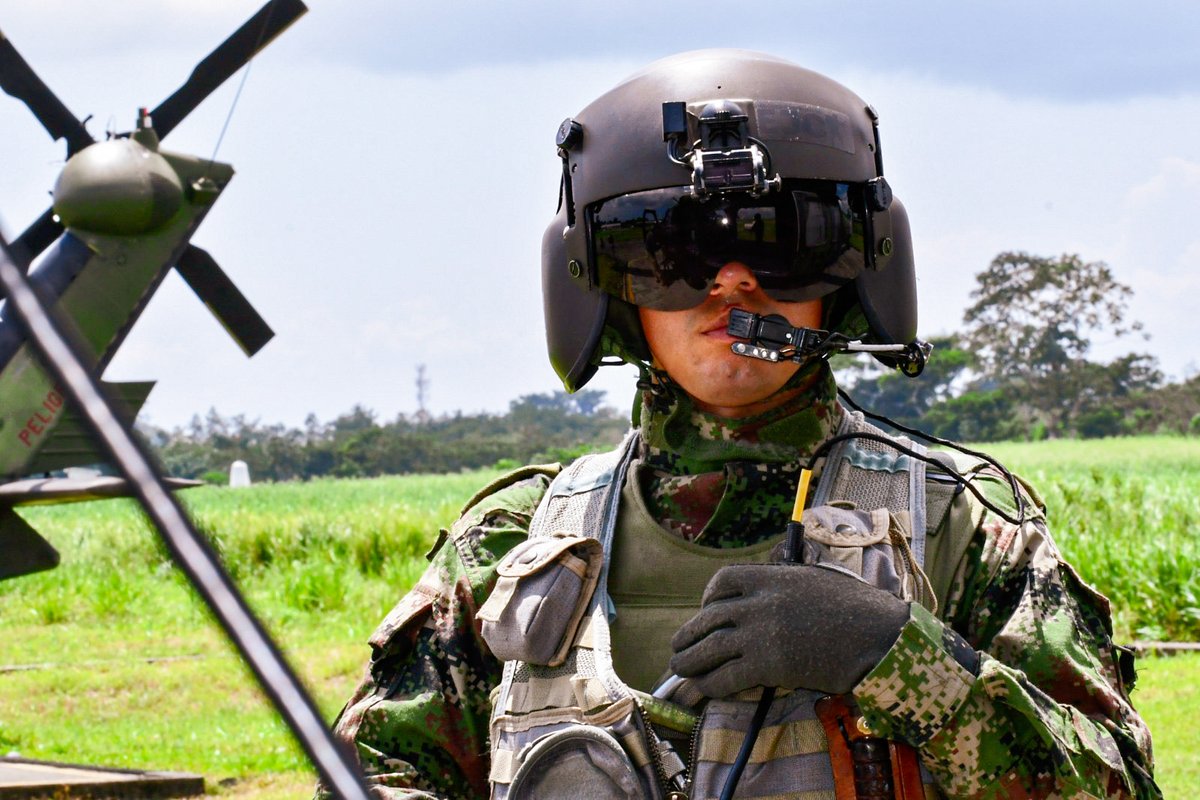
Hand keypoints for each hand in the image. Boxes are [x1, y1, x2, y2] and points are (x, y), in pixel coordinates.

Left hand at [669, 564, 909, 696]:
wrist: (877, 636)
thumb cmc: (855, 609)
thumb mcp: (815, 581)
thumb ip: (785, 585)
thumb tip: (767, 595)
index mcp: (771, 577)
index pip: (723, 581)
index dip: (708, 598)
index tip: (705, 610)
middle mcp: (759, 602)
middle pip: (709, 618)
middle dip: (689, 634)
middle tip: (679, 647)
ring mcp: (761, 633)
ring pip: (709, 648)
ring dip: (689, 661)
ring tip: (680, 668)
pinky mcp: (767, 665)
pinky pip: (726, 677)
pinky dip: (711, 684)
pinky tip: (706, 688)